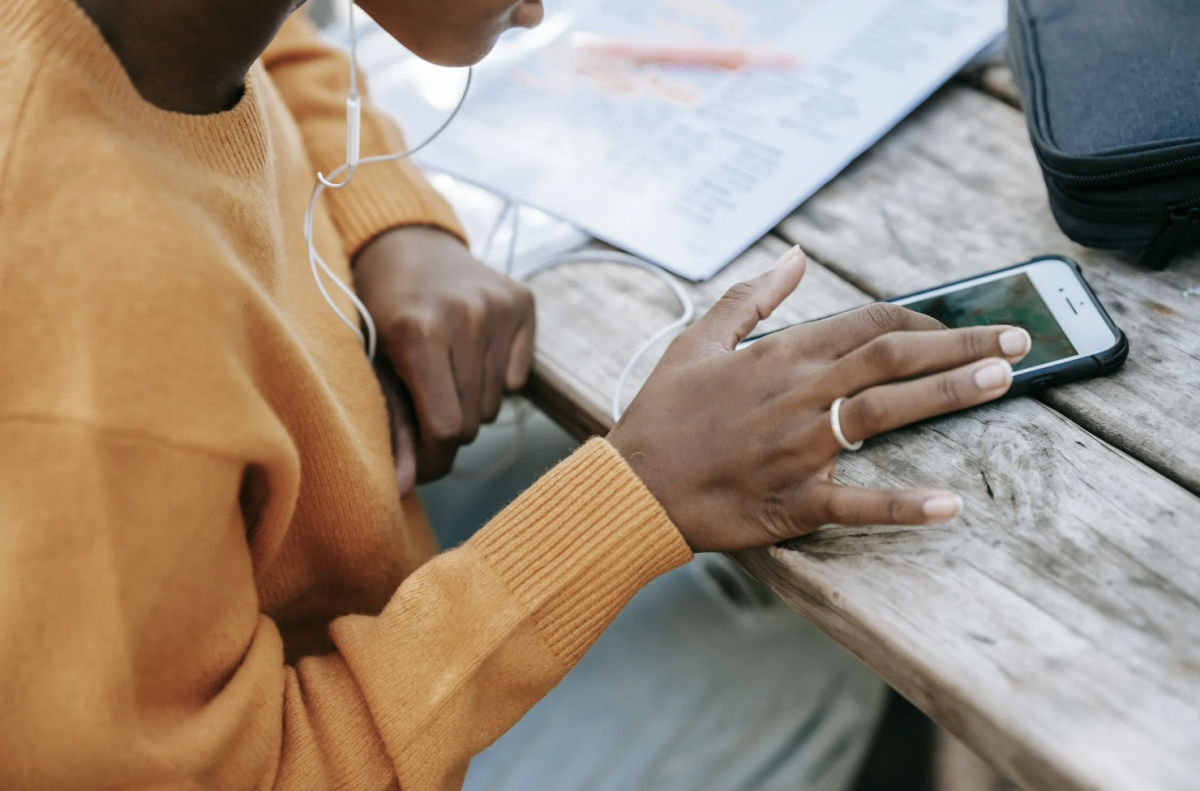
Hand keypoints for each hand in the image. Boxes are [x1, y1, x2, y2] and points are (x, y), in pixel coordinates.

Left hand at [355, 226, 535, 482]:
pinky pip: (516, 380)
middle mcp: (465, 315)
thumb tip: (404, 490)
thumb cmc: (378, 310)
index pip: (445, 429)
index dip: (433, 459)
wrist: (404, 242)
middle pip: (471, 423)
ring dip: (470, 404)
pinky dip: (495, 379)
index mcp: (419, 332)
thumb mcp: (373, 366)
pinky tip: (470, 353)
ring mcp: (498, 306)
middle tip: (425, 406)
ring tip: (444, 373)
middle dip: (448, 429)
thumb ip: (393, 428)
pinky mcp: (523, 301)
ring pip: (494, 405)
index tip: (420, 462)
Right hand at [607, 246, 1031, 551]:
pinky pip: (855, 504)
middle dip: (959, 345)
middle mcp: (795, 395)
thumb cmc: (662, 414)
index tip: (956, 327)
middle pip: (890, 358)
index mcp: (777, 356)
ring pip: (884, 413)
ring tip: (1003, 380)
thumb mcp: (697, 340)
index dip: (920, 322)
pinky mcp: (792, 501)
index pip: (866, 324)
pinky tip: (948, 505)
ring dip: (948, 394)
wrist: (630, 485)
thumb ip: (750, 297)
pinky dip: (901, 505)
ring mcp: (797, 449)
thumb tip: (795, 256)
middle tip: (1017, 340)